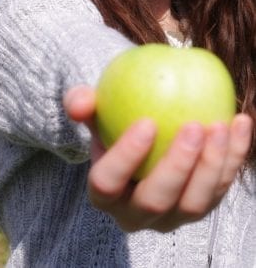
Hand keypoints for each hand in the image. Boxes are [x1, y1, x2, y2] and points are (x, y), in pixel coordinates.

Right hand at [64, 85, 252, 232]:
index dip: (126, 157)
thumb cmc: (113, 122)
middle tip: (194, 127)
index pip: (107, 183)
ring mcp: (172, 217)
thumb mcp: (94, 109)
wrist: (141, 137)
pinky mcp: (200, 207)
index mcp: (104, 194)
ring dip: (212, 166)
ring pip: (195, 204)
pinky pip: (221, 188)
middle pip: (155, 202)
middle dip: (177, 166)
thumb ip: (81, 103)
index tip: (147, 122)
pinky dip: (233, 157)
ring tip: (220, 125)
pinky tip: (240, 123)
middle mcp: (135, 214)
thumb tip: (80, 102)